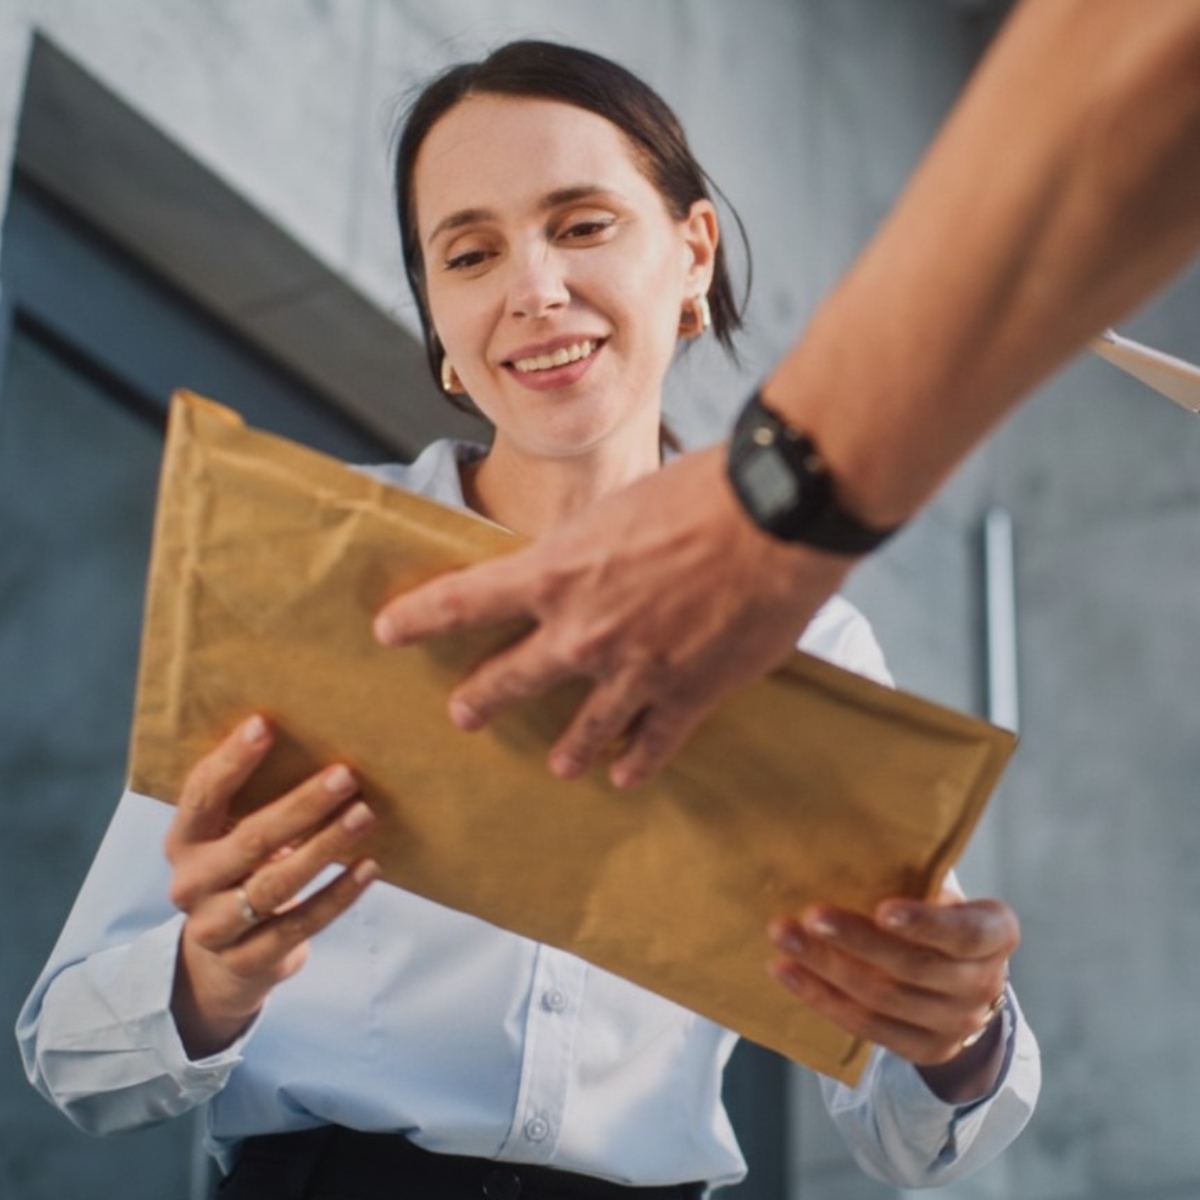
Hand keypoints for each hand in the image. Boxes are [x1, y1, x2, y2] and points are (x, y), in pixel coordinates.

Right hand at [164, 715, 379, 1057]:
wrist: (220, 965)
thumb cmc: (240, 874)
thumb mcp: (231, 839)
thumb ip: (255, 800)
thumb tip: (320, 740)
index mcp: (184, 841)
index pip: (202, 794)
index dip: (232, 761)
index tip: (265, 724)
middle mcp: (192, 883)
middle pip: (251, 840)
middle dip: (301, 805)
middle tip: (346, 775)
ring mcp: (216, 927)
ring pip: (276, 884)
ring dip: (326, 847)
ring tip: (365, 815)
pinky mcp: (249, 961)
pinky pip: (301, 924)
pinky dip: (339, 895)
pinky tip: (370, 867)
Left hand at [374, 446, 854, 788]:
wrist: (771, 519)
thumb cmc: (698, 493)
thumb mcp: (616, 509)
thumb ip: (586, 550)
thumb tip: (580, 567)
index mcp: (554, 573)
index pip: (463, 601)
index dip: (419, 619)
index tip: (387, 632)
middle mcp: (580, 632)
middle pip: (509, 677)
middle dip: (481, 698)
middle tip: (463, 714)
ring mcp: (631, 672)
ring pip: (581, 728)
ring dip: (565, 748)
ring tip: (558, 764)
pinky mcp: (686, 696)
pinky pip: (651, 745)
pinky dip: (636, 763)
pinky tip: (624, 777)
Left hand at [768, 889, 1017, 1101]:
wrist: (962, 981)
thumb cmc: (937, 913)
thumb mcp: (939, 889)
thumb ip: (911, 875)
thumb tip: (845, 845)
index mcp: (996, 933)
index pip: (965, 932)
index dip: (924, 923)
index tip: (881, 909)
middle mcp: (985, 982)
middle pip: (914, 966)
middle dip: (856, 940)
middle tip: (809, 915)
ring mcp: (958, 1023)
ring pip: (884, 999)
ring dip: (826, 968)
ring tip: (785, 938)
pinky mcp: (926, 1049)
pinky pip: (868, 1026)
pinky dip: (823, 998)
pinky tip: (788, 972)